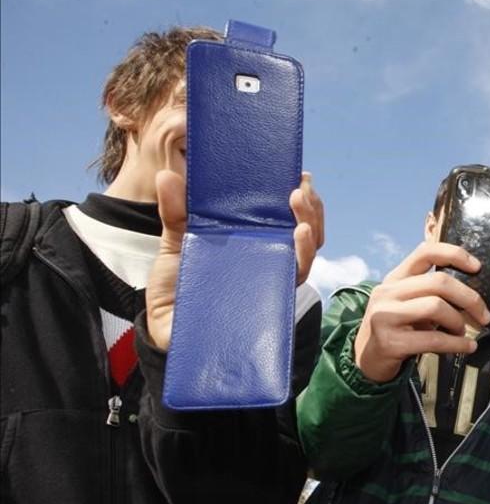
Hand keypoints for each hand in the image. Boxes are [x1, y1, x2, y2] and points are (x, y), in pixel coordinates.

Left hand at [145, 171, 327, 349]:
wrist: (165, 328)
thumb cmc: (177, 286)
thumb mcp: (175, 243)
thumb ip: (175, 211)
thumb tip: (167, 176)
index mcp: (254, 241)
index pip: (288, 217)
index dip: (302, 198)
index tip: (301, 175)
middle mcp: (269, 260)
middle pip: (306, 234)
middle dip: (311, 209)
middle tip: (301, 188)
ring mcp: (270, 282)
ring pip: (305, 257)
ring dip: (311, 231)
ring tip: (300, 210)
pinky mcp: (268, 302)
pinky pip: (291, 282)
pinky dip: (299, 259)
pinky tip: (297, 239)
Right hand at [353, 242, 489, 382]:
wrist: (366, 359)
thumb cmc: (396, 328)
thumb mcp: (407, 303)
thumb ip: (430, 292)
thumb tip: (472, 294)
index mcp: (395, 278)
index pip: (425, 252)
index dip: (455, 254)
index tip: (477, 267)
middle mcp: (387, 292)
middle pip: (439, 282)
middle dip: (469, 298)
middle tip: (484, 314)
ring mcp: (385, 316)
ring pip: (437, 307)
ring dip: (459, 322)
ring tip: (463, 332)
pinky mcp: (390, 342)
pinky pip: (433, 340)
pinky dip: (457, 344)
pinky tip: (467, 347)